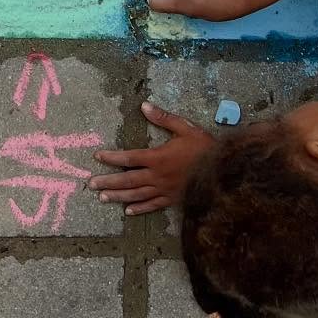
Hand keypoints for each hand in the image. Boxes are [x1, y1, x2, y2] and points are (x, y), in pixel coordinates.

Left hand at [89, 103, 214, 213]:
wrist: (225, 172)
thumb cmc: (205, 148)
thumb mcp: (185, 128)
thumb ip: (164, 118)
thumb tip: (144, 105)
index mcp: (158, 158)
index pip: (129, 157)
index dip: (112, 158)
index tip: (97, 157)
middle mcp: (158, 176)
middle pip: (128, 179)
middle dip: (109, 181)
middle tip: (91, 184)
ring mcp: (165, 191)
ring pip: (137, 195)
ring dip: (119, 196)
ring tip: (102, 198)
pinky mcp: (173, 200)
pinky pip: (153, 206)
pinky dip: (140, 209)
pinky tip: (129, 212)